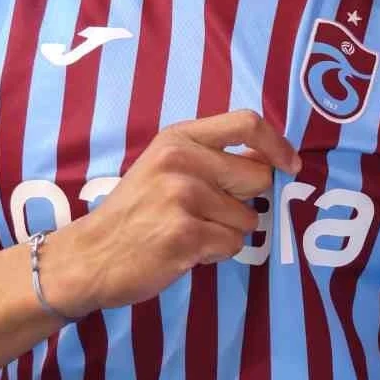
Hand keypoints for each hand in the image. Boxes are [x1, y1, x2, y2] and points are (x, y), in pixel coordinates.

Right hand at [46, 109, 300, 314]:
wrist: (89, 256)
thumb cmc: (133, 213)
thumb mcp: (163, 168)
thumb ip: (210, 158)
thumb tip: (269, 161)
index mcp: (178, 139)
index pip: (246, 123)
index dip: (277, 145)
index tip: (289, 166)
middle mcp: (181, 161)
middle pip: (257, 177)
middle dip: (245, 202)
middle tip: (210, 214)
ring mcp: (183, 197)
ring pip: (248, 218)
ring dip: (226, 232)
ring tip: (188, 233)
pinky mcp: (186, 235)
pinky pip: (233, 245)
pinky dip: (216, 253)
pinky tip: (185, 250)